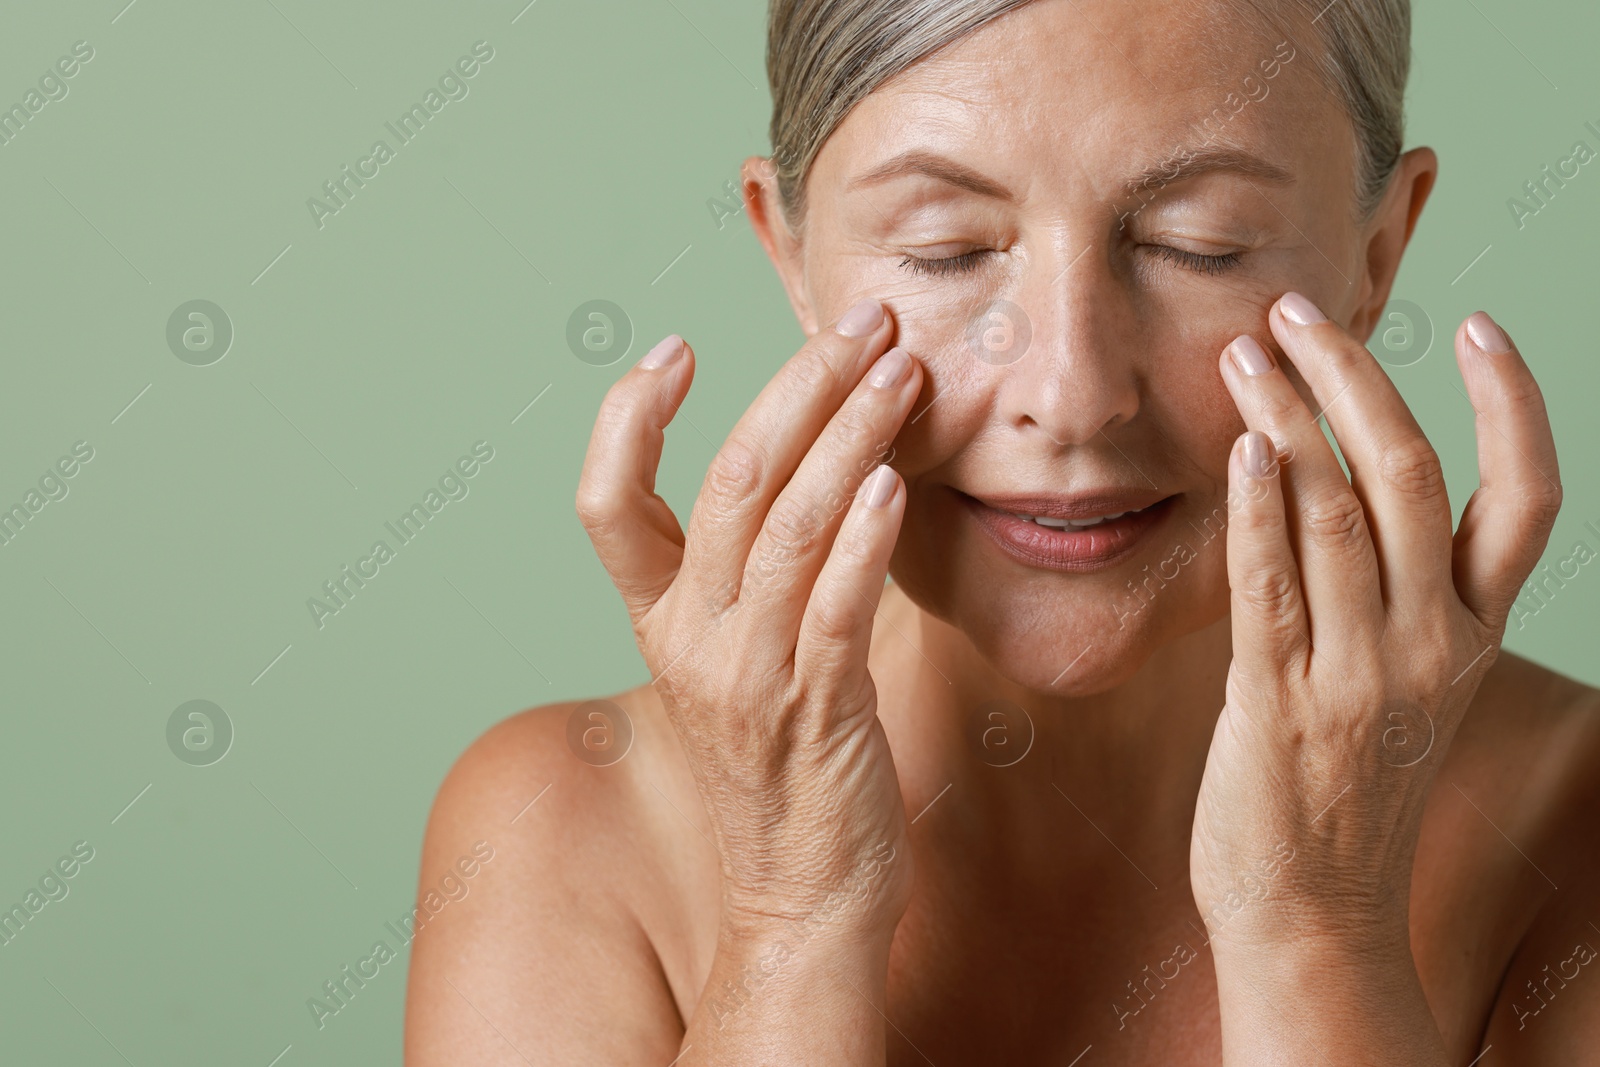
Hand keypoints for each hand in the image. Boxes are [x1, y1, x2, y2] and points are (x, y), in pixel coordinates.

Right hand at [575, 298, 919, 943]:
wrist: (802, 901)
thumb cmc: (786, 772)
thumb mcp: (742, 667)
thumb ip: (762, 577)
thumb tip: (830, 470)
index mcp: (661, 623)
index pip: (606, 504)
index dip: (628, 420)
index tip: (674, 349)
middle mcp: (690, 641)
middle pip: (726, 482)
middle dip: (799, 386)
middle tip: (861, 323)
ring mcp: (748, 677)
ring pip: (786, 526)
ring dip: (849, 436)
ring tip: (900, 373)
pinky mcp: (816, 709)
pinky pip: (833, 604)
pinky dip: (863, 535)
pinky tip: (896, 481)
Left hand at [1191, 294, 1560, 959]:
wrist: (1312, 910)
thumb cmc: (1341, 787)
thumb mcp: (1396, 684)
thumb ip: (1380, 591)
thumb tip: (1317, 475)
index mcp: (1470, 636)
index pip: (1525, 504)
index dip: (1513, 408)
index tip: (1482, 327)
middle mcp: (1430, 647)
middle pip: (1412, 478)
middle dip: (1355, 379)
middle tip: (1297, 313)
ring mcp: (1359, 674)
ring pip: (1336, 513)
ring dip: (1285, 419)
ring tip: (1243, 355)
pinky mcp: (1281, 700)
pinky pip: (1271, 584)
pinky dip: (1257, 510)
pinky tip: (1239, 450)